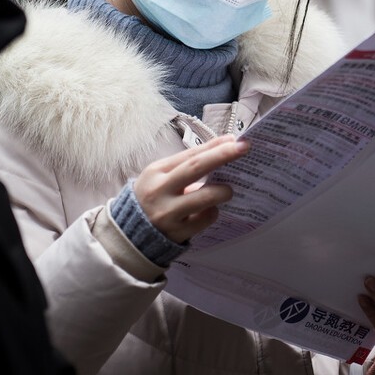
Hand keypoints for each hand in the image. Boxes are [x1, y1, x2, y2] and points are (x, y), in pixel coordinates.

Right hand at [132, 135, 248, 242]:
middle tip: (244, 148)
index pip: (190, 155)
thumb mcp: (160, 178)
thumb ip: (185, 167)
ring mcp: (168, 213)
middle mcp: (160, 191)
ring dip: (223, 191)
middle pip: (196, 167)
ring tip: (229, 190)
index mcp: (156, 172)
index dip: (213, 146)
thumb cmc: (152, 198)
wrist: (130, 234)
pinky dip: (212, 212)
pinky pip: (205, 219)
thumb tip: (222, 150)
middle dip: (222, 155)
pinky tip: (209, 210)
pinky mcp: (176, 233)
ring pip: (204, 197)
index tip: (234, 140)